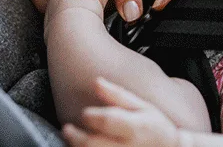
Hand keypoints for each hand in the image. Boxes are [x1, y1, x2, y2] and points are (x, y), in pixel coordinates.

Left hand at [62, 78, 180, 146]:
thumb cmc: (155, 127)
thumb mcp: (143, 106)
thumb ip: (117, 95)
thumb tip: (97, 82)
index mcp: (136, 127)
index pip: (108, 121)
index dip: (92, 116)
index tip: (84, 113)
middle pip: (94, 144)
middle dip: (76, 137)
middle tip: (67, 129)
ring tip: (73, 139)